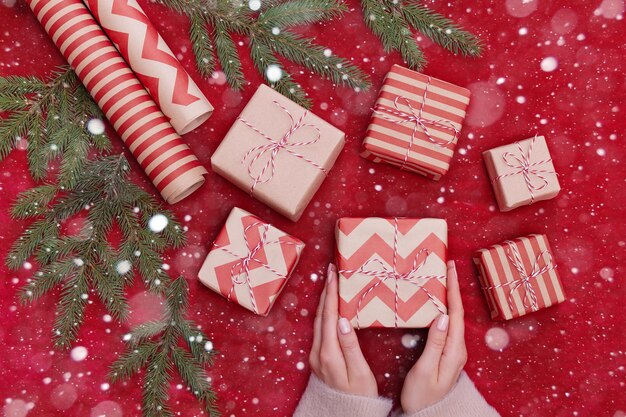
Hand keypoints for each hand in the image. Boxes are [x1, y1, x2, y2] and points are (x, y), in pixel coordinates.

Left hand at [308, 263, 377, 396]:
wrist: (343, 415)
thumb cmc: (359, 396)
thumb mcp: (359, 373)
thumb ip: (350, 347)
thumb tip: (343, 320)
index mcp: (329, 353)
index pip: (330, 316)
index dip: (332, 294)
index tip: (335, 275)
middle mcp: (318, 352)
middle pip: (321, 315)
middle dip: (326, 291)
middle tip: (332, 271)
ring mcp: (316, 355)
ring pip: (319, 321)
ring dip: (324, 301)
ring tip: (331, 283)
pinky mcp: (318, 358)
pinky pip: (320, 329)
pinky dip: (325, 313)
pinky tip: (331, 308)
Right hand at [400, 260, 467, 412]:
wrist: (427, 416)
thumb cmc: (422, 396)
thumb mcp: (425, 370)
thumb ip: (435, 344)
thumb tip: (443, 316)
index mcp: (454, 351)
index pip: (456, 314)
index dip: (453, 290)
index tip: (450, 269)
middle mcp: (458, 349)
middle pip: (457, 312)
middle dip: (453, 288)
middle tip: (446, 266)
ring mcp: (453, 351)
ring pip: (452, 318)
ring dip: (448, 297)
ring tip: (441, 278)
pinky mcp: (446, 353)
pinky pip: (447, 326)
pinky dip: (443, 309)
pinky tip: (436, 304)